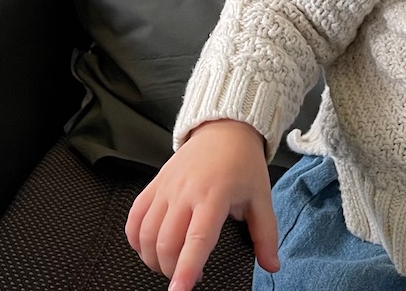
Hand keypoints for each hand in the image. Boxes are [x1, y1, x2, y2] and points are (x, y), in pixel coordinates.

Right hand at [125, 119, 279, 290]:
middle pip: (166, 243)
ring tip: (169, 264)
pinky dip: (136, 239)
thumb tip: (272, 266)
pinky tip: (148, 248)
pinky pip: (134, 218)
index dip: (186, 268)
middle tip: (186, 276)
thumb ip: (265, 235)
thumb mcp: (261, 197)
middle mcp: (185, 192)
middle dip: (171, 270)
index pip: (197, 239)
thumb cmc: (242, 163)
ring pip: (146, 234)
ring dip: (153, 259)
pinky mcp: (153, 184)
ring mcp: (166, 188)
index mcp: (214, 196)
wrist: (224, 129)